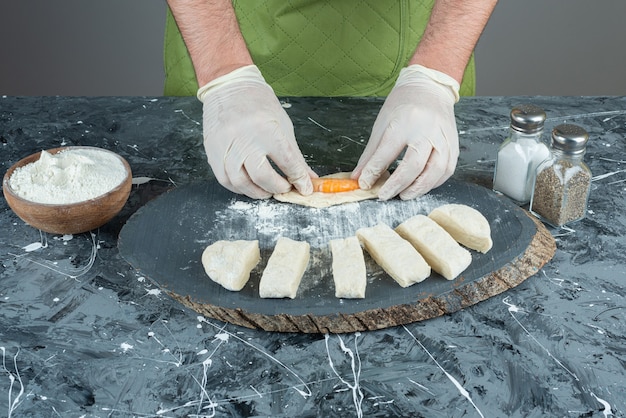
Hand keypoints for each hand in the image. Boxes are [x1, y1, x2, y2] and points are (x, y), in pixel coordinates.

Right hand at [197, 65, 313, 198]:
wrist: (229, 87)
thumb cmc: (259, 104)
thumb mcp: (283, 126)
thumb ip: (295, 156)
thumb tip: (308, 179)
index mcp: (266, 130)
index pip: (287, 162)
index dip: (298, 179)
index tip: (305, 188)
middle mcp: (244, 139)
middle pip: (262, 176)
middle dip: (277, 188)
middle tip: (284, 188)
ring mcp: (226, 146)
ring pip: (241, 182)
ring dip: (258, 192)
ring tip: (268, 190)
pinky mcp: (213, 152)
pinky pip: (225, 180)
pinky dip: (240, 188)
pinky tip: (250, 186)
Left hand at [352, 65, 459, 199]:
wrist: (429, 88)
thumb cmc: (403, 106)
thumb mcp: (381, 124)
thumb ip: (370, 154)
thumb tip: (359, 178)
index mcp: (404, 122)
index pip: (387, 153)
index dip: (374, 171)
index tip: (365, 184)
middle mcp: (427, 130)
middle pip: (414, 165)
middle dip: (397, 185)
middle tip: (384, 195)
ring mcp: (443, 138)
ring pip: (435, 170)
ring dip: (419, 188)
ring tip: (404, 195)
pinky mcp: (454, 144)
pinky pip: (447, 170)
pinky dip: (433, 183)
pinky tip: (421, 186)